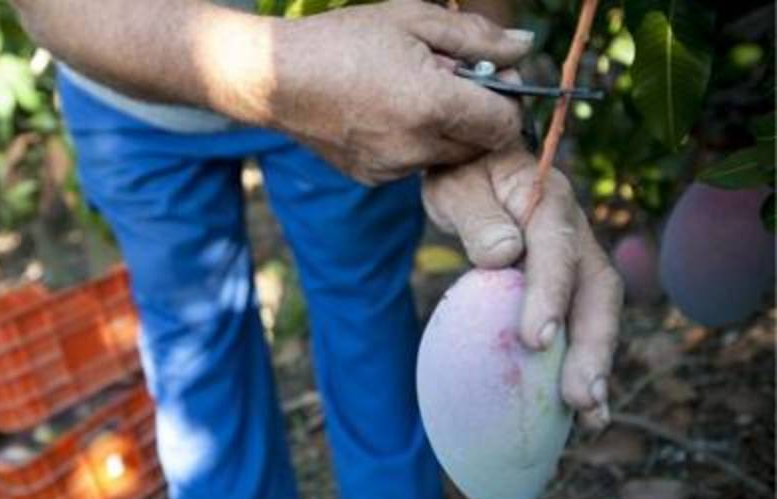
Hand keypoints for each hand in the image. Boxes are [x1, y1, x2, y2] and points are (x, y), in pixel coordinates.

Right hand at [268, 0, 532, 183]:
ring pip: (447, 156)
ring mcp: (392, 168)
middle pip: (480, 144)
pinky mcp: (373, 178)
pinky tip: (383, 113)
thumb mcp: (412, 19)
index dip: (506, 98)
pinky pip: (414, 164)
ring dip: (444, 129)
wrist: (274, 79)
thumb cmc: (342, 41)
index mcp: (433, 104)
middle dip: (476, 114)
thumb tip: (526, 47)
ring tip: (407, 94)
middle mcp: (416, 146)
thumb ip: (476, 35)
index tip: (487, 75)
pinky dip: (413, 142)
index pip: (505, 123)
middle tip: (445, 78)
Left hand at [421, 144, 622, 428]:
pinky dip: (582, 363)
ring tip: (590, 415)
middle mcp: (574, 231)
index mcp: (547, 200)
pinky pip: (581, 323)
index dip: (551, 293)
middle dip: (593, 345)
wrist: (479, 162)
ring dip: (596, 364)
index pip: (555, 247)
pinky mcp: (569, 283)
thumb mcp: (457, 185)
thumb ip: (477, 217)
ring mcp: (577, 258)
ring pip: (598, 312)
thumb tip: (501, 254)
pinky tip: (578, 409)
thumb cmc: (462, 173)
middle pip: (596, 289)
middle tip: (580, 397)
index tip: (536, 339)